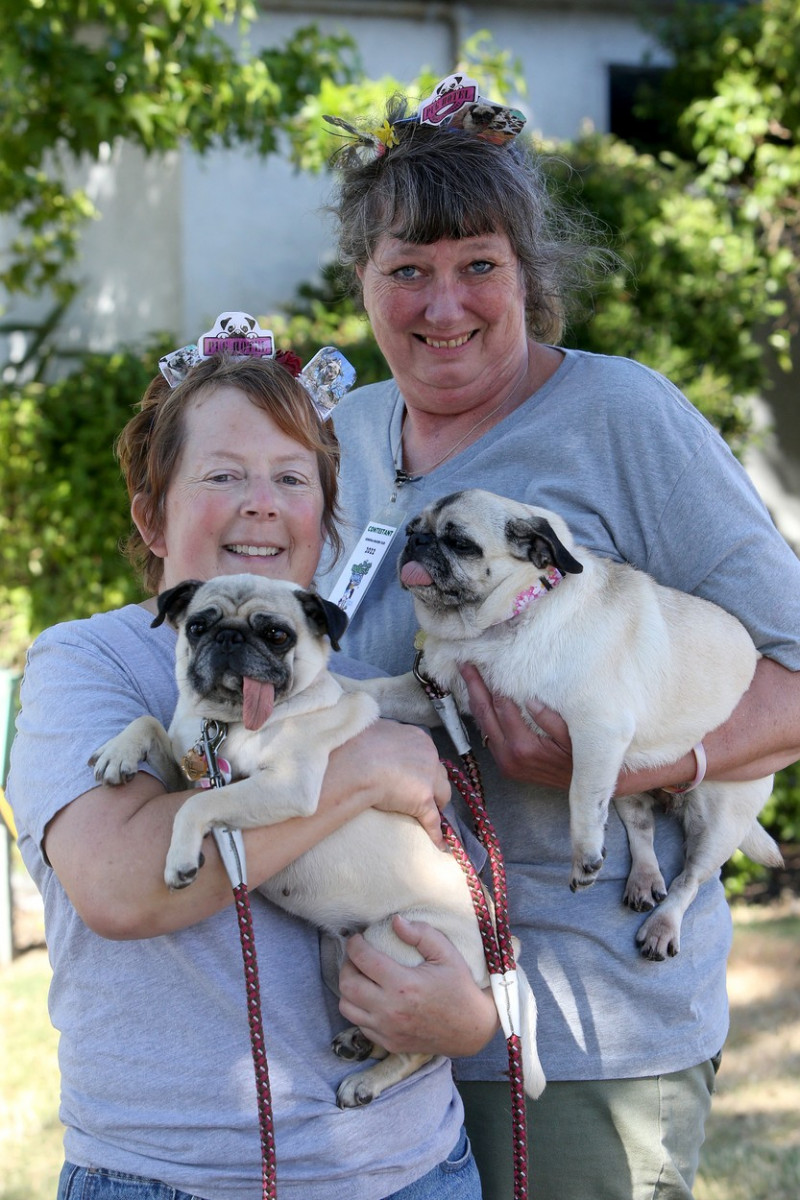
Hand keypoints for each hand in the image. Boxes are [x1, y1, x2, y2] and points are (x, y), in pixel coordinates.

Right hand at [325, 719, 449, 845]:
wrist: (357, 761)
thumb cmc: (359, 743)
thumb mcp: (376, 730)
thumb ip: (386, 736)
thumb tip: (379, 739)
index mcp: (418, 738)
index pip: (427, 754)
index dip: (421, 767)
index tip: (414, 774)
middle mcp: (429, 755)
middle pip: (439, 773)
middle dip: (433, 784)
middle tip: (422, 793)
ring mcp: (428, 778)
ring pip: (443, 794)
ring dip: (438, 803)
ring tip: (432, 814)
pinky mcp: (423, 800)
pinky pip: (433, 820)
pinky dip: (437, 832)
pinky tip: (439, 844)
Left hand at [338, 915, 498, 1057]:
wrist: (471, 1029)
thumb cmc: (459, 987)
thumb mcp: (447, 954)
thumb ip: (421, 934)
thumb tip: (395, 921)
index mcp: (403, 985)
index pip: (363, 959)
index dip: (355, 944)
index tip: (357, 938)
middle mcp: (390, 1010)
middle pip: (347, 984)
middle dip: (347, 965)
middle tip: (357, 956)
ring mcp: (387, 1030)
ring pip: (347, 1007)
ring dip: (349, 989)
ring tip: (361, 977)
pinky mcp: (389, 1043)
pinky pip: (360, 1024)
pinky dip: (359, 1009)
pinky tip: (372, 998)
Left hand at [460, 663, 572, 787]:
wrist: (582, 784)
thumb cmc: (579, 758)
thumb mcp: (572, 736)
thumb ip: (550, 718)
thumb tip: (529, 699)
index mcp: (524, 746)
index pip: (502, 707)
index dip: (493, 685)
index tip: (486, 665)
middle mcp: (509, 756)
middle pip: (485, 714)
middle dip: (474, 688)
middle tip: (465, 666)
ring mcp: (504, 763)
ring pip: (483, 726)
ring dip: (475, 701)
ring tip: (468, 678)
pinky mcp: (505, 767)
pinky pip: (488, 737)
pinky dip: (483, 717)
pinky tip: (481, 702)